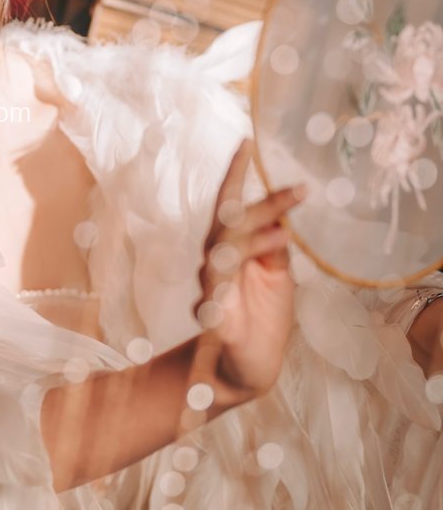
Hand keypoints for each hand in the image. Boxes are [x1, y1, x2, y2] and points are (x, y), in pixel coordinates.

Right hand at [193, 138, 302, 397]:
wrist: (247, 367)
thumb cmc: (261, 317)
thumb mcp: (278, 277)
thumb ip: (274, 247)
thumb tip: (282, 216)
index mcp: (232, 247)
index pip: (232, 204)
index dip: (236, 173)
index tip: (246, 142)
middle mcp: (217, 261)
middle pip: (232, 223)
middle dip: (263, 206)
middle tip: (297, 190)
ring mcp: (212, 288)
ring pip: (224, 253)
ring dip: (253, 240)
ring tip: (283, 231)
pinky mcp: (213, 319)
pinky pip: (214, 298)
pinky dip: (225, 289)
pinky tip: (241, 283)